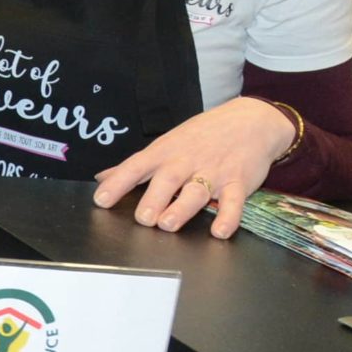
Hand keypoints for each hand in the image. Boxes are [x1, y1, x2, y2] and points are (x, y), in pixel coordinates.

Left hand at [91, 97, 297, 238]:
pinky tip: (219, 231)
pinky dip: (228, 217)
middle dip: (153, 199)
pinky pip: (234, 201)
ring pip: (196, 192)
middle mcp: (186, 162)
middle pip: (166, 180)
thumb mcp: (166, 144)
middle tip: (143, 219)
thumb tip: (102, 178)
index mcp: (164, 152)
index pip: (136, 166)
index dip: (118, 183)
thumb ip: (136, 165)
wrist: (250, 121)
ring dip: (182, 208)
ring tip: (168, 224)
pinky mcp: (238, 182)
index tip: (101, 200)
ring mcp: (213, 172)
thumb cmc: (202, 135)